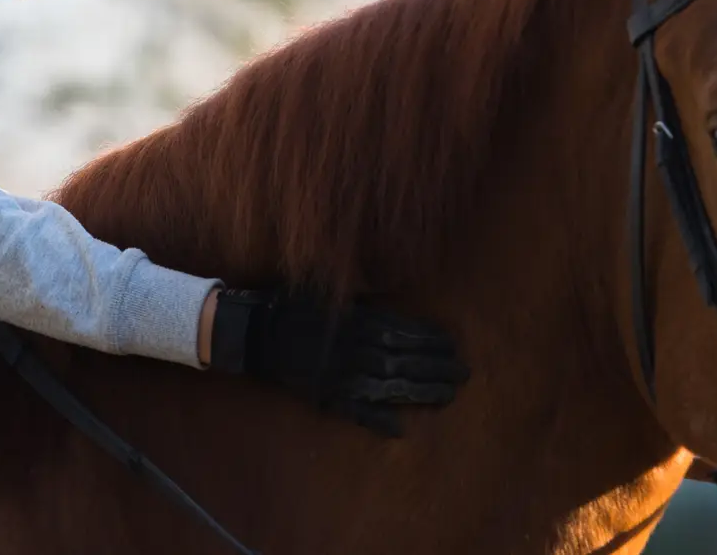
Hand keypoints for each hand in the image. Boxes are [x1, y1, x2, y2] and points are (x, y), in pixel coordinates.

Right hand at [208, 289, 467, 436]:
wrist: (253, 332)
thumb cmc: (292, 305)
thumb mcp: (329, 289)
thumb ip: (361, 293)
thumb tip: (392, 287)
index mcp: (354, 321)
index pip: (401, 331)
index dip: (429, 340)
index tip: (453, 346)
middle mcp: (352, 347)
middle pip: (402, 359)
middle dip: (435, 367)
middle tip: (463, 374)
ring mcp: (339, 373)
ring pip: (387, 384)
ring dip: (419, 391)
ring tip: (447, 395)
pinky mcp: (325, 393)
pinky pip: (354, 410)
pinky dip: (376, 420)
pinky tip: (400, 429)